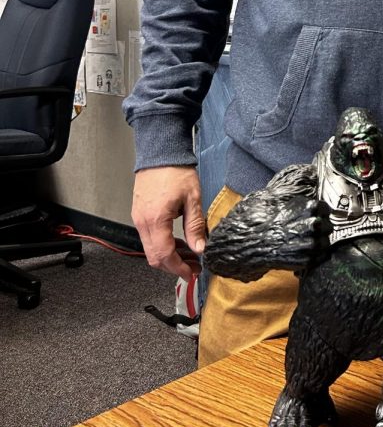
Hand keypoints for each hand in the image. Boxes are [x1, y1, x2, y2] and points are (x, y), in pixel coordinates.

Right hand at [132, 166, 205, 280]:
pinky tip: (178, 242)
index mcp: (156, 219)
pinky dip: (162, 244)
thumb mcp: (193, 198)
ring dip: (169, 256)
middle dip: (174, 266)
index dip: (178, 268)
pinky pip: (149, 237)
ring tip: (190, 256)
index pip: (164, 255)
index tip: (191, 274)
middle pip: (154, 257)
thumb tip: (200, 248)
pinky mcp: (140, 214)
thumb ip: (195, 226)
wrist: (160, 152)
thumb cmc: (175, 170)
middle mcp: (143, 222)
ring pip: (150, 249)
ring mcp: (139, 218)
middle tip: (193, 268)